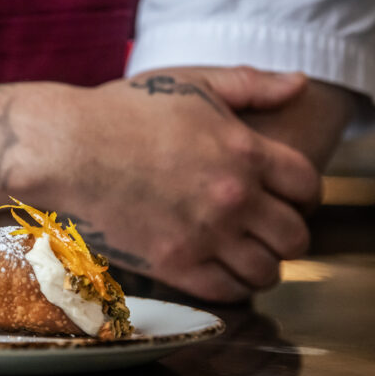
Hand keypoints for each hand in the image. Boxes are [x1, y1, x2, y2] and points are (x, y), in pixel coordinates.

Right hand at [18, 66, 318, 301]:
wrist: (66, 150)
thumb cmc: (123, 111)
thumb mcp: (191, 83)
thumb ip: (252, 84)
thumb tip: (301, 83)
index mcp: (245, 151)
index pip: (308, 187)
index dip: (306, 196)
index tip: (290, 200)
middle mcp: (234, 198)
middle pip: (295, 237)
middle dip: (289, 236)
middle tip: (270, 232)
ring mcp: (205, 236)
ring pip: (266, 272)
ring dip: (263, 266)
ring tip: (247, 256)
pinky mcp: (174, 265)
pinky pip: (227, 292)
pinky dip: (233, 287)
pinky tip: (221, 272)